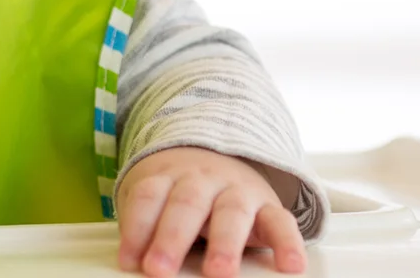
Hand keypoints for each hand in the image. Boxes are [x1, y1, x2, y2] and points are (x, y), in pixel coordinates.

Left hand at [116, 147, 305, 277]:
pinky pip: (282, 221)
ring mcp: (238, 190)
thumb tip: (133, 265)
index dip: (137, 229)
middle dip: (171, 238)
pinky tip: (290, 265)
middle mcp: (202, 179)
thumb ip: (145, 227)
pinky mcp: (269, 206)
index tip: (130, 261)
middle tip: (159, 270)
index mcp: (168, 176)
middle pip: (186, 204)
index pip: (149, 198)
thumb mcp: (155, 199)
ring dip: (225, 244)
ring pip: (232, 213)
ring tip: (219, 273)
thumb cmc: (177, 189)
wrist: (215, 154)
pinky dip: (288, 243)